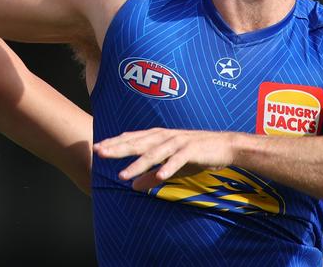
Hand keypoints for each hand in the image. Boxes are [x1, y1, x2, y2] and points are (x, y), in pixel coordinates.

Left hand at [94, 128, 236, 190]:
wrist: (225, 146)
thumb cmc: (196, 154)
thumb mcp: (170, 166)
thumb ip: (151, 174)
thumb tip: (132, 187)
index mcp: (160, 137)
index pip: (133, 139)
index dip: (115, 143)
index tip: (97, 148)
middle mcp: (166, 136)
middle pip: (139, 143)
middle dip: (118, 149)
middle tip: (100, 153)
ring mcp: (179, 142)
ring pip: (155, 153)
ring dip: (138, 164)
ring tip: (122, 175)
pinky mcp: (192, 150)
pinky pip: (178, 160)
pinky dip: (168, 168)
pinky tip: (158, 177)